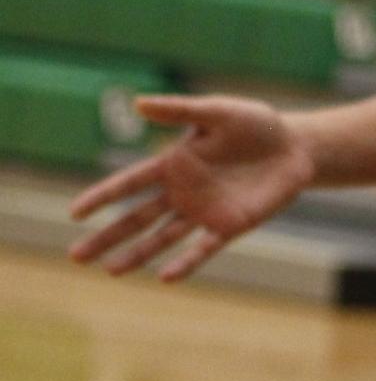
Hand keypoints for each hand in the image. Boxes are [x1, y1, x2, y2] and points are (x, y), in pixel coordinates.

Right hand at [67, 95, 315, 280]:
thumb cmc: (255, 124)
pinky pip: (203, 248)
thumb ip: (181, 110)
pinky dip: (185, 262)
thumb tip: (137, 103)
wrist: (295, 147)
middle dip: (107, 237)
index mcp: (174, 164)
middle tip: (75, 256)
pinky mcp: (230, 226)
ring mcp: (204, 212)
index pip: (129, 183)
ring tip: (110, 271)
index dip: (103, 196)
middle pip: (136, 218)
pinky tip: (165, 277)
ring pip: (162, 238)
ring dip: (137, 254)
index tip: (75, 212)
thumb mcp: (219, 111)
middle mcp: (183, 192)